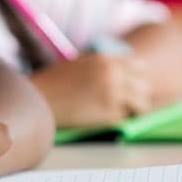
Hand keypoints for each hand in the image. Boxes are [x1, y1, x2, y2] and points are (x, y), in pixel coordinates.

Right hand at [30, 54, 152, 126]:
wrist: (37, 99)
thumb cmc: (54, 83)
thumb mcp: (81, 65)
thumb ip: (103, 68)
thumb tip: (124, 77)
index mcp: (107, 60)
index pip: (139, 67)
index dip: (135, 79)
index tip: (130, 87)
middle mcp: (114, 74)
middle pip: (144, 87)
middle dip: (137, 97)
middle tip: (126, 105)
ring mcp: (114, 95)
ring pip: (141, 105)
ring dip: (132, 111)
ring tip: (116, 114)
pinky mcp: (109, 115)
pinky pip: (125, 120)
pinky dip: (117, 121)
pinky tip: (100, 120)